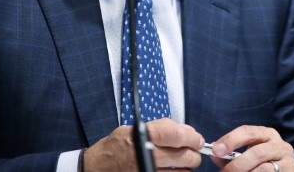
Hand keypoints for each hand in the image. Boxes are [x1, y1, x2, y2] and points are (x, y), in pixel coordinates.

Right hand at [84, 118, 204, 170]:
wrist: (96, 168)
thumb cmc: (116, 147)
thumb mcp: (134, 129)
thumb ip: (161, 127)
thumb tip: (186, 130)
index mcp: (143, 137)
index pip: (177, 135)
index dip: (192, 137)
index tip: (197, 139)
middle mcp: (146, 155)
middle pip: (184, 156)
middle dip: (193, 154)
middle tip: (193, 151)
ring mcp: (147, 171)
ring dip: (187, 167)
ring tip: (182, 162)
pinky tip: (174, 171)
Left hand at [209, 125, 293, 171]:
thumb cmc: (264, 164)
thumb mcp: (250, 156)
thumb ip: (231, 156)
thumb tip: (214, 155)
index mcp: (267, 134)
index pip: (247, 131)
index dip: (230, 140)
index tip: (216, 151)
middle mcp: (279, 144)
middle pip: (256, 152)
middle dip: (237, 165)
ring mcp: (287, 160)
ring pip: (263, 169)